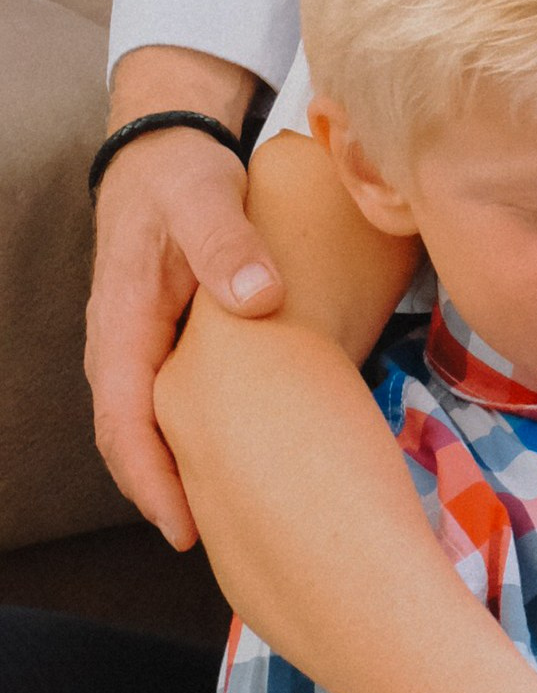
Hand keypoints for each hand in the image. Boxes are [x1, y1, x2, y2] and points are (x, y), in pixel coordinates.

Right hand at [87, 48, 275, 548]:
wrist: (165, 149)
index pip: (123, 419)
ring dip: (175, 469)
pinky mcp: (163, 338)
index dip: (151, 478)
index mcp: (122, 321)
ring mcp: (139, 342)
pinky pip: (166, 401)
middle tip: (213, 543)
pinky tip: (230, 456)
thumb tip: (258, 300)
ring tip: (225, 516)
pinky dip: (188, 436)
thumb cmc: (185, 175)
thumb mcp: (205, 198)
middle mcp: (121, 342)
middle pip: (129, 437)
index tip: (184, 526)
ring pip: (146, 423)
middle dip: (163, 493)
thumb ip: (229, 245)